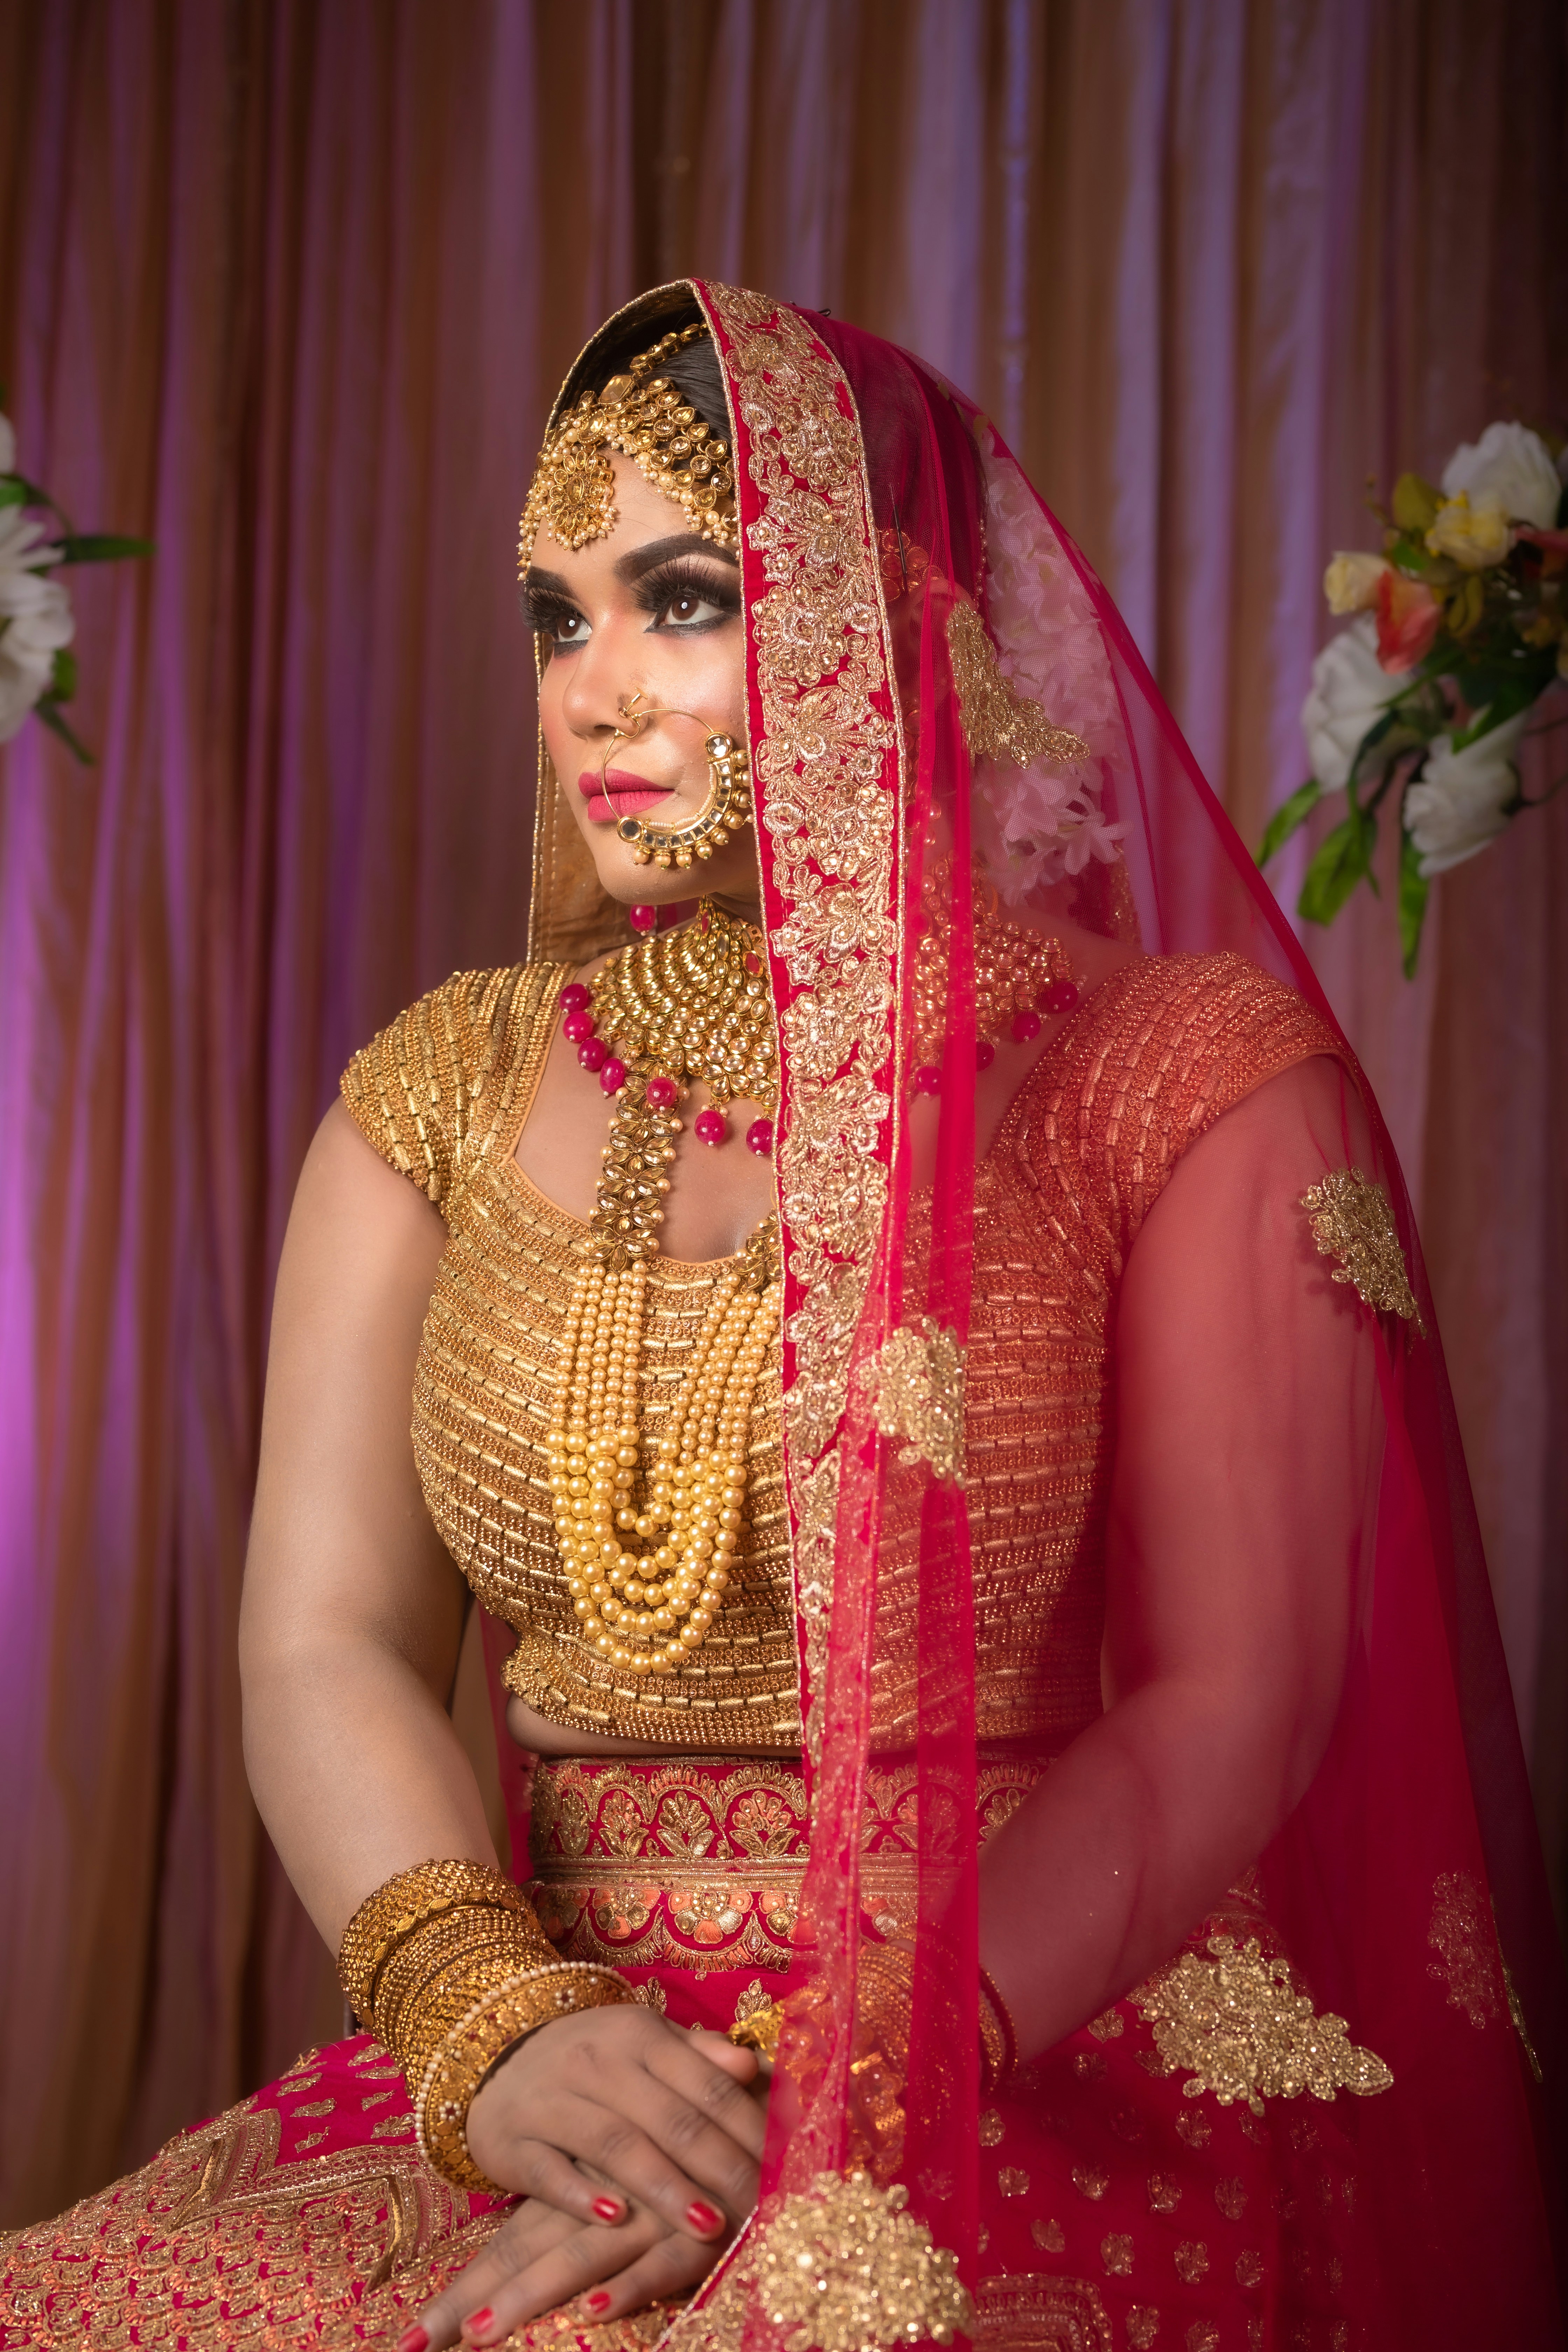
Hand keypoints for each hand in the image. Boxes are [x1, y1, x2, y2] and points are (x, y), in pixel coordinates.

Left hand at [402, 2169, 734, 2349]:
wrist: (774, 2123)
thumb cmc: (704, 2155)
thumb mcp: (643, 2182)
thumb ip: (594, 2217)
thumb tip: (559, 2278)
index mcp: (584, 2196)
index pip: (513, 2245)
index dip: (466, 2288)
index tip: (410, 2337)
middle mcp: (606, 2204)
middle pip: (530, 2256)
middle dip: (477, 2301)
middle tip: (419, 2343)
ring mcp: (650, 2217)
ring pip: (580, 2258)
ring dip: (531, 2297)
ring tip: (482, 2334)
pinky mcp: (700, 2232)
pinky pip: (659, 2262)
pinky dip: (629, 2286)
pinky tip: (594, 2309)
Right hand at [463, 2010, 765, 2241]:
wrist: (497, 2057)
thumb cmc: (593, 2060)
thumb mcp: (646, 2045)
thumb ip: (700, 2057)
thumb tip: (753, 2065)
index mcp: (640, 2036)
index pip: (706, 2083)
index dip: (749, 2126)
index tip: (784, 2167)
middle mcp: (597, 2062)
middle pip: (669, 2118)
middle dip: (719, 2166)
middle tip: (758, 2208)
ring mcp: (551, 2100)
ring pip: (616, 2144)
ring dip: (664, 2187)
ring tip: (706, 2224)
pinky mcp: (512, 2141)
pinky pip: (549, 2170)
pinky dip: (582, 2195)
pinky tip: (615, 2219)